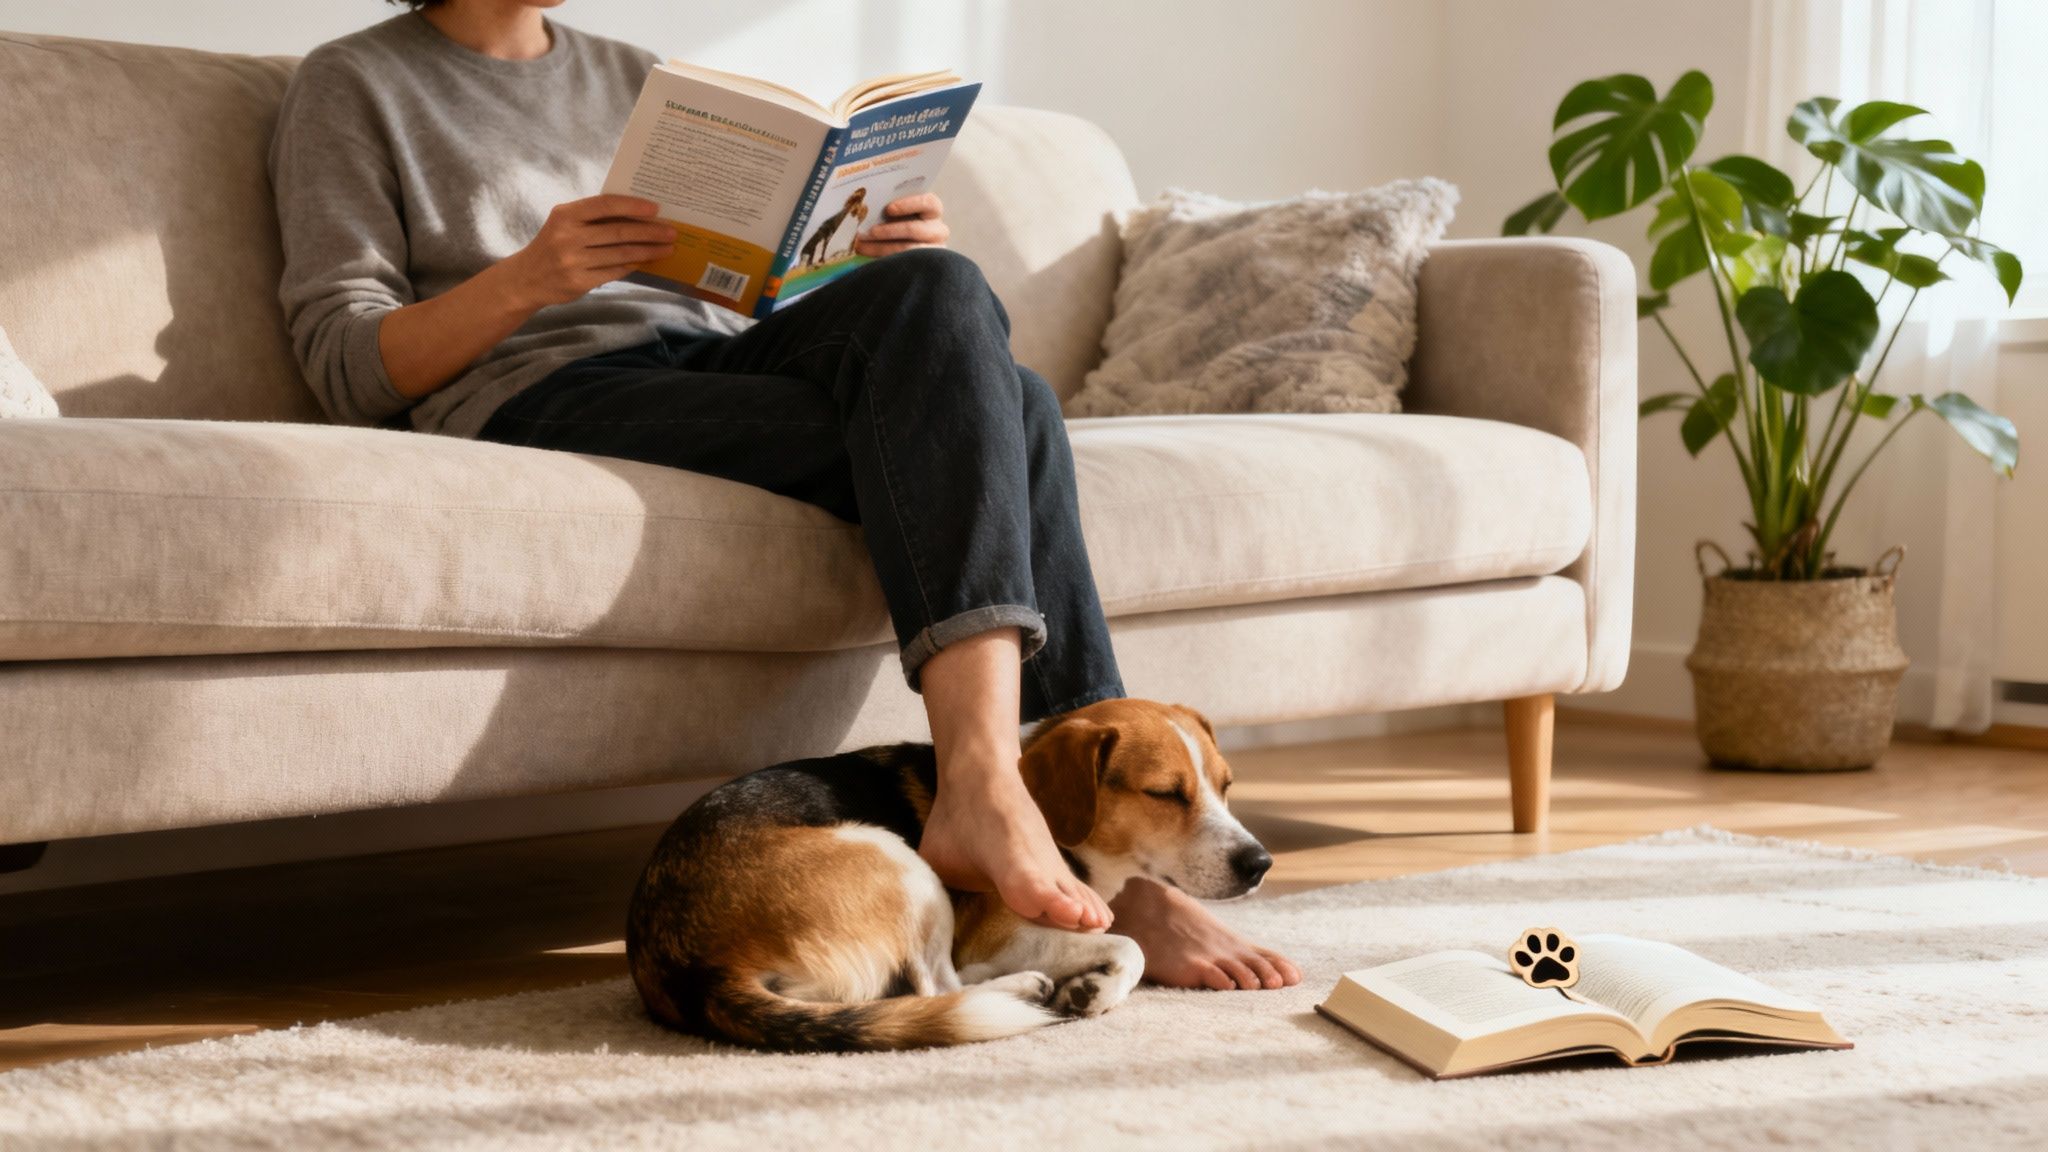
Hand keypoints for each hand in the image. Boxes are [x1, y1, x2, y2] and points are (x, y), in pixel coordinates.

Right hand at [499, 195, 675, 308]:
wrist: (527, 278)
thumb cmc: (553, 245)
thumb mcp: (565, 223)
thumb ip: (593, 218)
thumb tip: (637, 214)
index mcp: (565, 215)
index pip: (605, 205)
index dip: (633, 206)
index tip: (656, 209)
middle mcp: (567, 237)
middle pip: (619, 232)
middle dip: (650, 232)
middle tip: (672, 232)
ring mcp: (573, 261)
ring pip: (621, 254)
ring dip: (648, 251)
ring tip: (667, 248)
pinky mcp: (579, 282)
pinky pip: (614, 271)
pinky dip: (632, 265)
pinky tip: (646, 262)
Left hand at [854, 193, 949, 256]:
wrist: (901, 250)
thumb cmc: (896, 223)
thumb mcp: (896, 213)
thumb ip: (889, 207)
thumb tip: (865, 207)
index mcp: (932, 210)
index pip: (929, 203)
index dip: (909, 205)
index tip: (889, 209)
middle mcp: (938, 230)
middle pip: (917, 230)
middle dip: (890, 231)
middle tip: (870, 232)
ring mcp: (934, 250)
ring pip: (909, 250)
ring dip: (882, 248)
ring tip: (861, 247)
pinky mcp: (926, 267)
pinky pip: (905, 265)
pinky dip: (885, 261)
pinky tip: (869, 258)